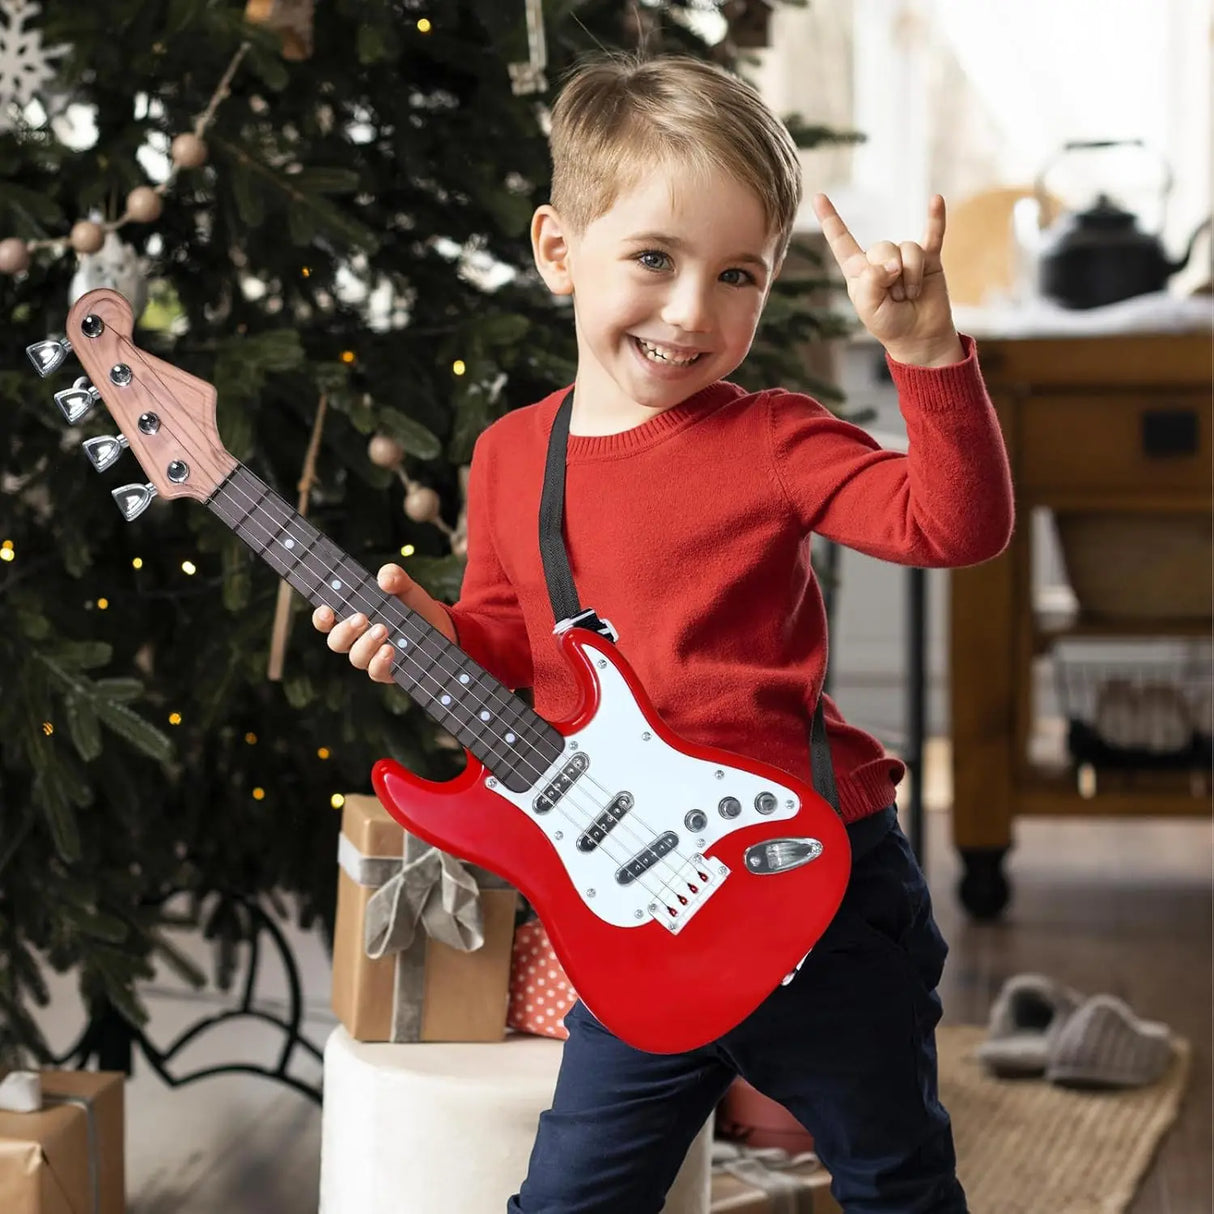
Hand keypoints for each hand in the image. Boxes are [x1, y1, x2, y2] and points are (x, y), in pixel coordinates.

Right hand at [312, 563, 455, 682]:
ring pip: (356, 658)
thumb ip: (394, 576)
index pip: (326, 621)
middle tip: (361, 617)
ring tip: (383, 630)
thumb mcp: (405, 587)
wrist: (441, 627)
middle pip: (336, 641)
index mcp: (352, 618)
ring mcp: (371, 657)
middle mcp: (357, 640)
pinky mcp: (388, 671)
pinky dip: (380, 662)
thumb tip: (384, 579)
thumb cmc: (413, 606)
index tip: (326, 610)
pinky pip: (376, 672)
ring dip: (366, 644)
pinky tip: (390, 650)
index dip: (321, 618)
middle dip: (345, 630)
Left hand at [813, 193, 962, 366]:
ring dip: (912, 277)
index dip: (830, 220)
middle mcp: (880, 259)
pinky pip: (933, 235)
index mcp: (859, 270)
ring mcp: (905, 256)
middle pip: (883, 247)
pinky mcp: (929, 258)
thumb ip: (871, 282)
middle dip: (892, 275)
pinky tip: (936, 200)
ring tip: (911, 295)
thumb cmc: (889, 324)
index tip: (818, 197)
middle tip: (896, 297)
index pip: (842, 241)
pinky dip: (936, 219)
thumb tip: (891, 263)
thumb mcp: (869, 309)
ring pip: (908, 249)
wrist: (919, 336)